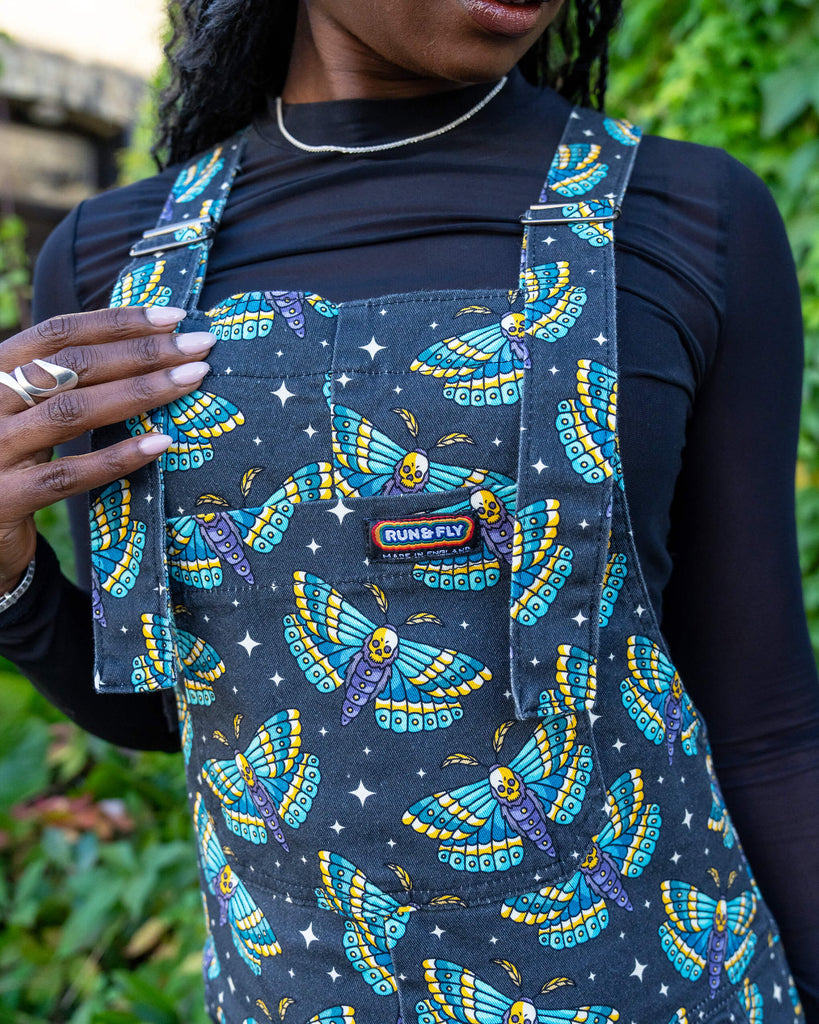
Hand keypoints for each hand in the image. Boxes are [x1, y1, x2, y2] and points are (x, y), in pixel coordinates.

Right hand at [0, 306, 216, 592]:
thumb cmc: (11, 462)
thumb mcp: (27, 413)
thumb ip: (65, 383)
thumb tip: (148, 348)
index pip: (57, 333)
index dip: (116, 321)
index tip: (173, 317)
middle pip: (72, 366)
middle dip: (142, 351)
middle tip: (200, 345)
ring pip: (72, 413)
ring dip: (140, 392)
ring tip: (193, 379)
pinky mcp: (4, 500)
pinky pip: (68, 476)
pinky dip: (116, 458)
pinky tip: (160, 443)